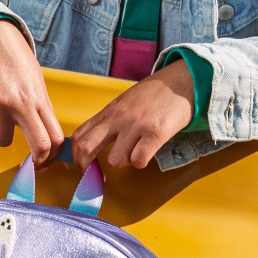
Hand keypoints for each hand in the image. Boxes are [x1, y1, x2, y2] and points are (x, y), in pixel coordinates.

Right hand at [0, 19, 63, 165]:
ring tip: (0, 114)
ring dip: (1, 134)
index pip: (56, 137)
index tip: (47, 161)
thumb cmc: (15, 61)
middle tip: (33, 163)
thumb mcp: (36, 83)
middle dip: (38, 161)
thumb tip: (44, 140)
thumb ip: (39, 110)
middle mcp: (22, 103)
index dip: (53, 156)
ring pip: (2, 141)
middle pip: (39, 146)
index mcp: (40, 98)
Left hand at [71, 61, 194, 169]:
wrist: (182, 81)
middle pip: (87, 147)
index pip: (79, 136)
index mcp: (109, 111)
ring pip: (115, 159)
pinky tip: (146, 154)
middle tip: (97, 175)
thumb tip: (93, 144)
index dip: (76, 156)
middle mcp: (118, 117)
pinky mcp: (156, 133)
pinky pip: (139, 159)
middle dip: (87, 167)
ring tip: (133, 153)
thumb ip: (109, 120)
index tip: (83, 165)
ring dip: (124, 162)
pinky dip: (141, 162)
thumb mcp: (124, 103)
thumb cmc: (154, 95)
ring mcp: (136, 125)